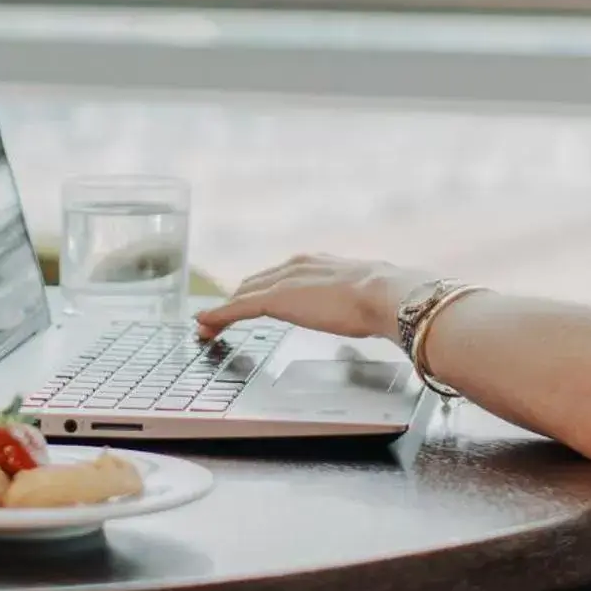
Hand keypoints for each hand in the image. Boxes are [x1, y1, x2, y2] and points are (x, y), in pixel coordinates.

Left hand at [194, 254, 427, 340]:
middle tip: (219, 319)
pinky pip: (238, 307)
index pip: (276, 277)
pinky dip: (219, 315)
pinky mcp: (275, 298)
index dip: (257, 291)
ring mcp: (284, 281)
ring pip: (243, 294)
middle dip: (235, 301)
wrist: (384, 294)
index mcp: (315, 264)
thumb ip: (350, 298)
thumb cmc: (381, 299)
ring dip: (224, 310)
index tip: (246, 303)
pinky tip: (206, 325)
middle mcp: (295, 266)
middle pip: (253, 283)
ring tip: (208, 327)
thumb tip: (360, 309)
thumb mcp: (360, 295)